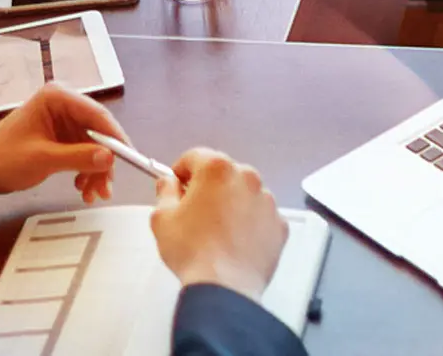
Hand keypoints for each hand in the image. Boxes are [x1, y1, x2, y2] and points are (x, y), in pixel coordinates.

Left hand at [0, 84, 123, 201]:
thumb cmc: (3, 157)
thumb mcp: (43, 159)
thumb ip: (78, 157)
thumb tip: (110, 158)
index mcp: (59, 98)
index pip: (97, 115)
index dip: (115, 138)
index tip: (128, 159)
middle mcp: (64, 105)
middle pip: (98, 132)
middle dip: (104, 161)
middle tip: (107, 186)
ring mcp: (63, 121)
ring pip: (93, 145)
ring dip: (95, 170)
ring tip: (93, 194)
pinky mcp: (61, 137)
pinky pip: (83, 152)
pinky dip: (85, 170)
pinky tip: (82, 187)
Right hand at [151, 149, 287, 302]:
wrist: (224, 287)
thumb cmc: (191, 250)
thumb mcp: (162, 219)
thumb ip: (165, 192)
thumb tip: (169, 182)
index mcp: (218, 169)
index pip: (195, 156)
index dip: (182, 171)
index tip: (176, 186)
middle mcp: (248, 177)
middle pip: (224, 173)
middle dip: (208, 187)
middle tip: (194, 212)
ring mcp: (268, 201)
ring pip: (245, 194)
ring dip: (232, 204)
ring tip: (217, 232)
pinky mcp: (280, 224)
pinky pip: (261, 217)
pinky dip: (250, 224)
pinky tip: (236, 244)